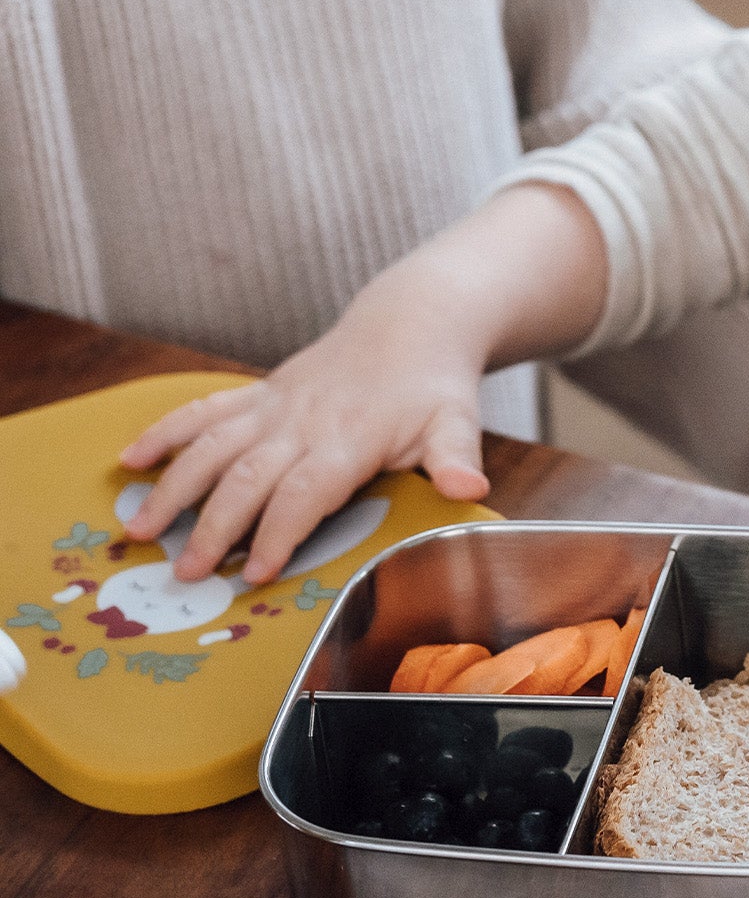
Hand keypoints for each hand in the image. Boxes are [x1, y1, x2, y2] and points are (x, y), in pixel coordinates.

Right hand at [118, 270, 489, 585]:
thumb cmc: (433, 385)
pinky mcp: (260, 395)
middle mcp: (303, 421)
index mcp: (349, 438)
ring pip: (213, 446)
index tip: (256, 573)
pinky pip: (204, 412)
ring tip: (140, 529)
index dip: (279, 532)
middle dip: (214, 526)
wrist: (411, 323)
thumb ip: (454, 458)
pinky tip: (129, 460)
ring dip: (174, 487)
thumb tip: (469, 489)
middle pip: (248, 476)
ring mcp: (275, 406)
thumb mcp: (456, 421)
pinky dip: (165, 433)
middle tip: (186, 574)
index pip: (305, 490)